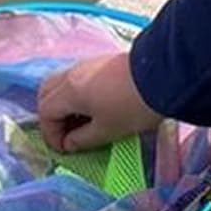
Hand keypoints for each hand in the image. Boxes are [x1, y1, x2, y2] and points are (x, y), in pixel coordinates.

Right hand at [36, 51, 161, 152]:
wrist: (164, 77)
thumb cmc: (133, 107)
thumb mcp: (107, 130)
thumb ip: (83, 139)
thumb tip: (69, 143)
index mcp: (69, 91)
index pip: (45, 112)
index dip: (51, 134)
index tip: (66, 148)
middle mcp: (72, 73)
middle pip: (47, 92)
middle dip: (52, 115)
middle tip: (67, 133)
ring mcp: (87, 64)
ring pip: (62, 83)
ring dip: (65, 103)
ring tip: (82, 122)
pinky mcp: (102, 61)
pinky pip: (78, 78)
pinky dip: (77, 94)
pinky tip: (95, 107)